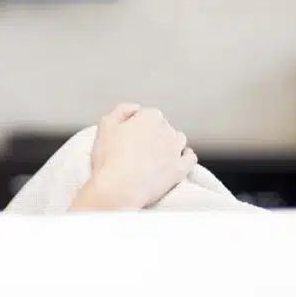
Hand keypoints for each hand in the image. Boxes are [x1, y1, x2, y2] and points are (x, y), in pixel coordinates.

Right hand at [71, 104, 196, 210]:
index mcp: (150, 117)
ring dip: (170, 144)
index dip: (136, 125)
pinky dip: (185, 157)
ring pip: (178, 140)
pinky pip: (190, 158)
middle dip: (153, 134)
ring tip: (156, 155)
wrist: (120, 188)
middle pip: (163, 127)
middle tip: (138, 149)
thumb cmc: (110, 158)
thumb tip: (135, 108)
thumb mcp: (105, 125)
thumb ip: (121, 110)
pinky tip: (177, 160)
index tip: (128, 136)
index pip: (146, 115)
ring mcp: (176, 150)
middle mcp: (167, 130)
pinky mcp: (181, 169)